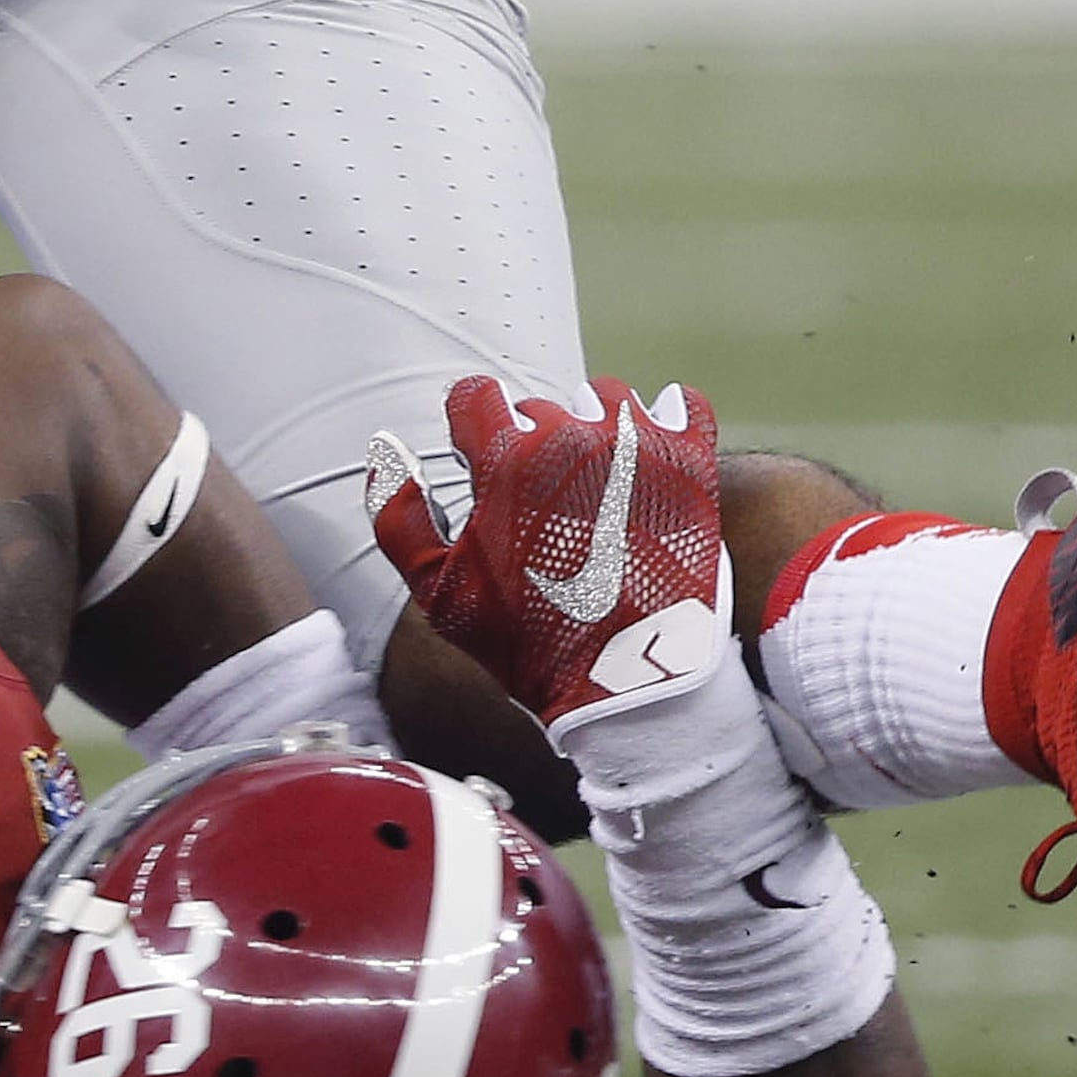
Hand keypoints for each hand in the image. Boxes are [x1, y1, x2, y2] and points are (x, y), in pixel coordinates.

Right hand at [365, 376, 729, 734]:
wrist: (634, 681)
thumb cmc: (533, 642)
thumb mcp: (438, 592)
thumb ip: (397, 516)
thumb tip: (385, 449)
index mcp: (505, 461)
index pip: (473, 394)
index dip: (469, 426)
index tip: (480, 457)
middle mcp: (570, 438)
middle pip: (537, 407)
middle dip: (529, 443)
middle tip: (542, 502)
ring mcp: (636, 446)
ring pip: (603, 398)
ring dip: (592, 426)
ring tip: (596, 479)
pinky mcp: (691, 463)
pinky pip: (680, 404)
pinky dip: (666, 418)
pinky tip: (654, 448)